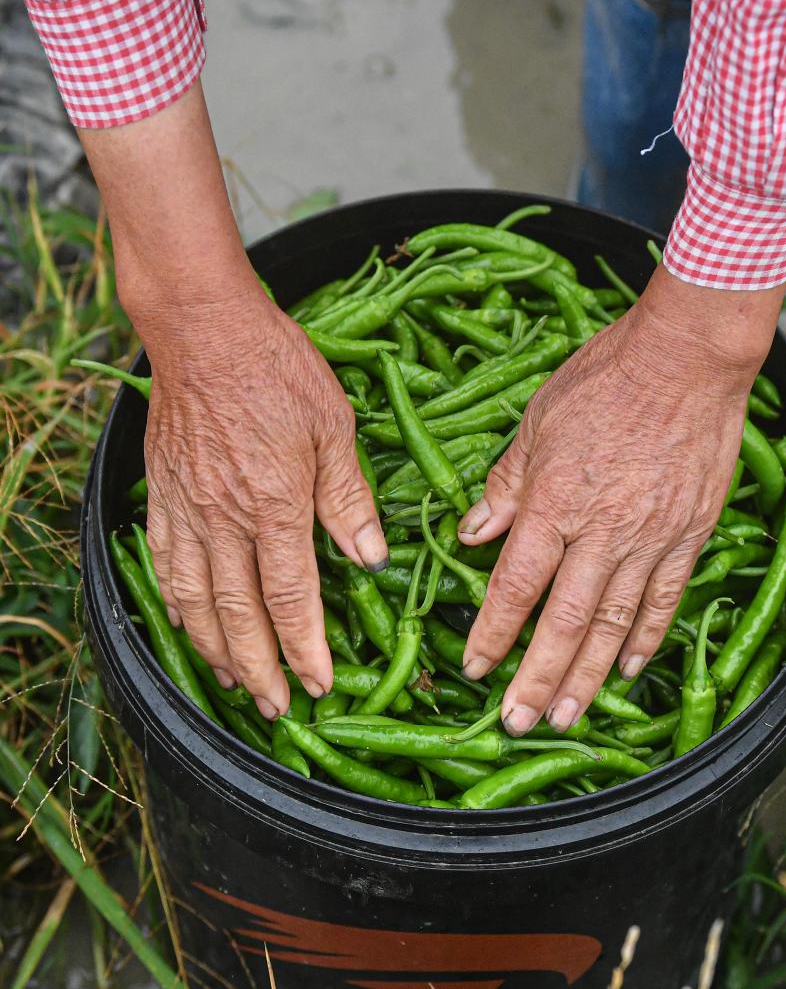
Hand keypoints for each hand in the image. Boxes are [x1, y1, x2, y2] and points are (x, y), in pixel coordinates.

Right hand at [141, 288, 387, 718]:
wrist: (205, 328)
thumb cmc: (278, 369)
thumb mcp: (334, 427)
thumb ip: (349, 499)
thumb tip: (371, 558)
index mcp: (276, 503)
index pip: (292, 598)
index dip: (307, 649)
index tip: (320, 685)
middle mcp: (225, 517)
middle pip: (239, 614)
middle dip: (261, 669)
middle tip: (279, 707)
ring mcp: (187, 508)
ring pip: (194, 601)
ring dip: (215, 651)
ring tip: (236, 684)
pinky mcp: (164, 494)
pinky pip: (164, 565)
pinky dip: (175, 606)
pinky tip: (187, 625)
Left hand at [457, 265, 782, 735]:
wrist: (685, 359)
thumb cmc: (603, 379)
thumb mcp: (536, 423)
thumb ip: (504, 487)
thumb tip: (469, 534)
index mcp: (554, 502)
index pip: (515, 584)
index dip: (492, 632)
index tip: (474, 668)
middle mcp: (601, 531)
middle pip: (564, 621)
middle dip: (535, 677)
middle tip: (514, 723)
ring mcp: (650, 538)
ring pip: (614, 624)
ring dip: (587, 676)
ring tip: (564, 716)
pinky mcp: (689, 536)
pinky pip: (665, 599)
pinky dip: (647, 639)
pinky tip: (630, 672)